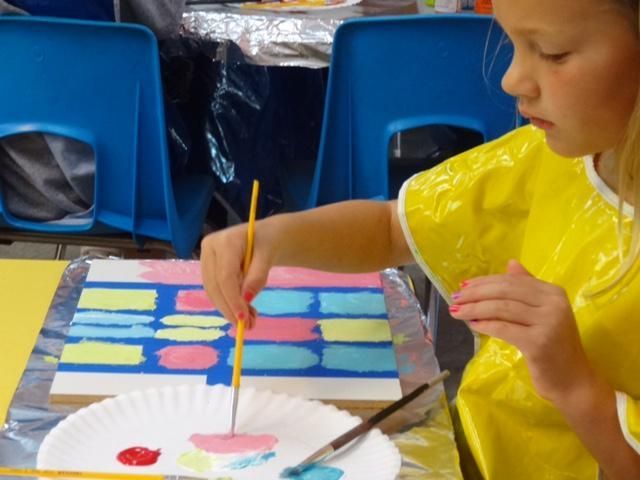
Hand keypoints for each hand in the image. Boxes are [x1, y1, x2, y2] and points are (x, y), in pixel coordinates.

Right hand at [200, 223, 273, 327]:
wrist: (263, 236)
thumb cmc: (267, 242)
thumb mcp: (268, 256)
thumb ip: (257, 276)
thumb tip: (246, 299)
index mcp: (225, 241)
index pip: (225, 276)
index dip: (232, 299)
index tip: (243, 318)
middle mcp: (210, 248)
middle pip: (215, 286)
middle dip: (229, 309)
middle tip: (246, 326)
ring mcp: (206, 258)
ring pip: (213, 291)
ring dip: (229, 309)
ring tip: (249, 321)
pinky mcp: (208, 268)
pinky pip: (216, 290)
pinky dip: (228, 304)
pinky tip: (243, 312)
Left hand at [448, 260, 595, 402]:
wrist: (573, 382)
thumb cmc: (554, 347)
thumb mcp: (542, 313)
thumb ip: (527, 288)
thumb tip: (510, 263)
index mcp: (553, 292)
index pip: (511, 281)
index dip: (485, 282)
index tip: (464, 285)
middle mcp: (554, 303)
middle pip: (505, 291)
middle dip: (476, 293)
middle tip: (455, 298)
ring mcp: (548, 322)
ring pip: (501, 308)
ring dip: (474, 309)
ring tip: (456, 311)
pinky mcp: (538, 342)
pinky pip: (503, 328)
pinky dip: (484, 325)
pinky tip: (472, 325)